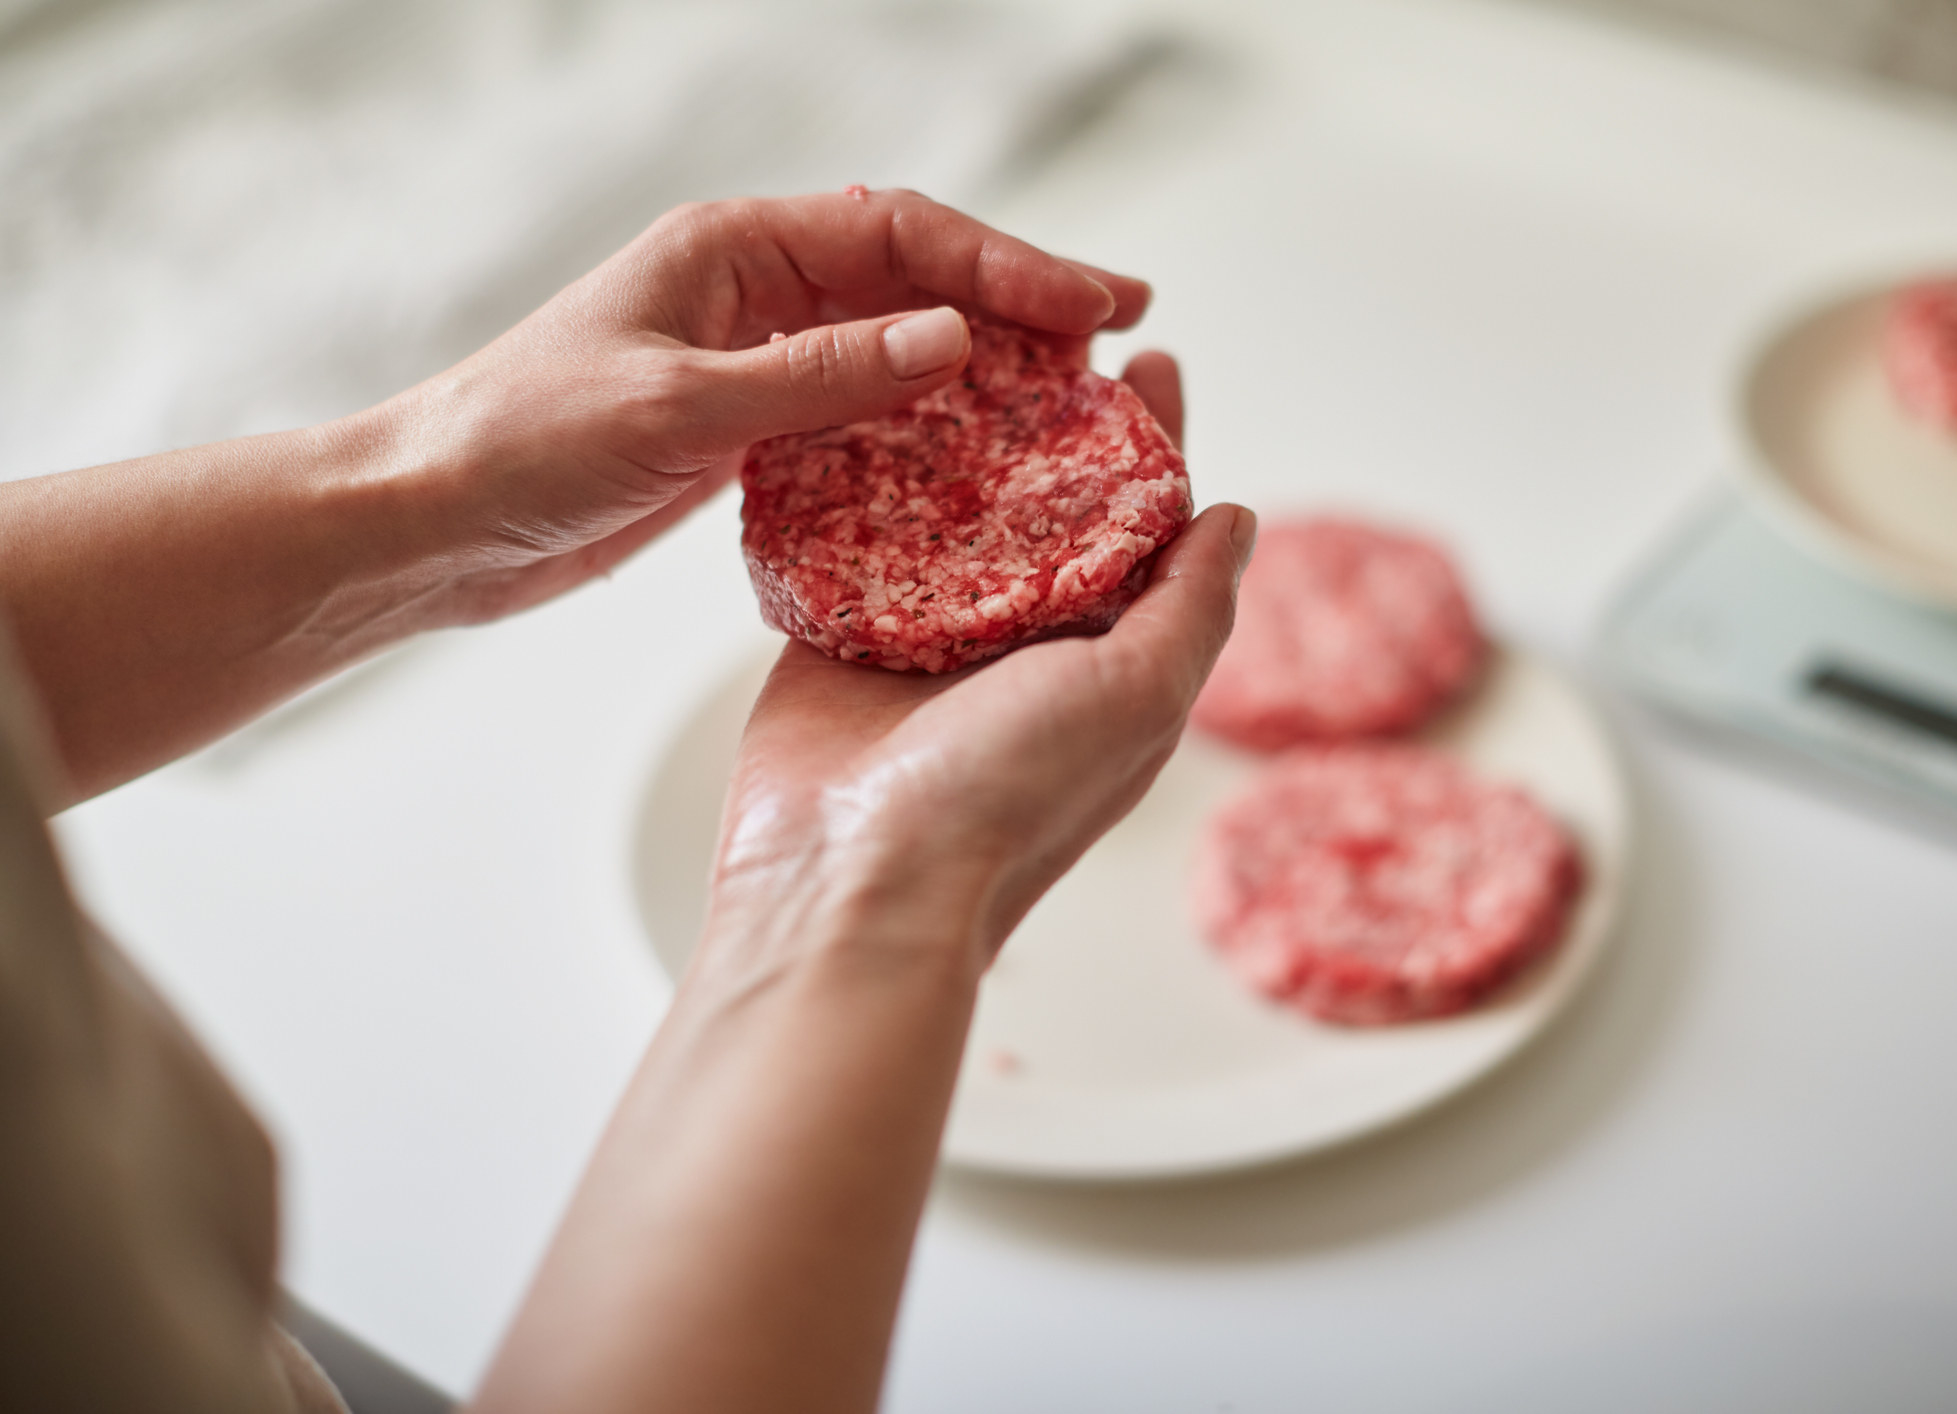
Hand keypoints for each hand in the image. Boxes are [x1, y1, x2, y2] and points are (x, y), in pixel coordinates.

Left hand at [380, 189, 1150, 622]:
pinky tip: (981, 458)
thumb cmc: (524, 444)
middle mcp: (753, 290)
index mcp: (735, 248)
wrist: (433, 520)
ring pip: (898, 346)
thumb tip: (953, 342)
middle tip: (1121, 336)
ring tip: (1076, 397)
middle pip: (917, 278)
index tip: (1096, 306)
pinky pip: (861, 413)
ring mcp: (753, 359)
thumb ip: (819, 376)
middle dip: (1021, 303)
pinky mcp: (746, 430)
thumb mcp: (680, 407)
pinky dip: (927, 428)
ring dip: (986, 366)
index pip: (903, 236)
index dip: (1009, 266)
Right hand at [692, 356, 1251, 992]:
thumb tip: (1240, 517)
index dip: (1155, 443)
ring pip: (955, 508)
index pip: (1147, 528)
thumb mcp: (1140, 695)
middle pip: (1049, 502)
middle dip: (1055, 416)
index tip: (1155, 360)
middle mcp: (1027, 642)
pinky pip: (859, 532)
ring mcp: (931, 633)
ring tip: (968, 339)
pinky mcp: (843, 627)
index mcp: (1110, 658)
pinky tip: (877, 396)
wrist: (852, 880)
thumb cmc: (1009, 798)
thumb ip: (1193, 603)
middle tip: (1053, 326)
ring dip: (963, 430)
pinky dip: (869, 471)